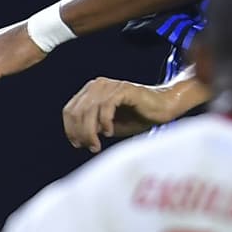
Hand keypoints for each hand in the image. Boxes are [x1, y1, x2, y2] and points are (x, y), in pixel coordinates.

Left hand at [62, 77, 185, 153]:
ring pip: (89, 110)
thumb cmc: (137, 117)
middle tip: (90, 147)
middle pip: (77, 111)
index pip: (69, 110)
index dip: (70, 129)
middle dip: (80, 132)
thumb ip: (92, 128)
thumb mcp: (108, 125)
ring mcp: (110, 85)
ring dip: (90, 131)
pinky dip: (104, 121)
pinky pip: (106, 106)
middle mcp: (98, 85)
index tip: (77, 145)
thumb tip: (78, 137)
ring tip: (97, 144)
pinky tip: (109, 132)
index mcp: (91, 91)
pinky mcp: (123, 89)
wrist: (162, 108)